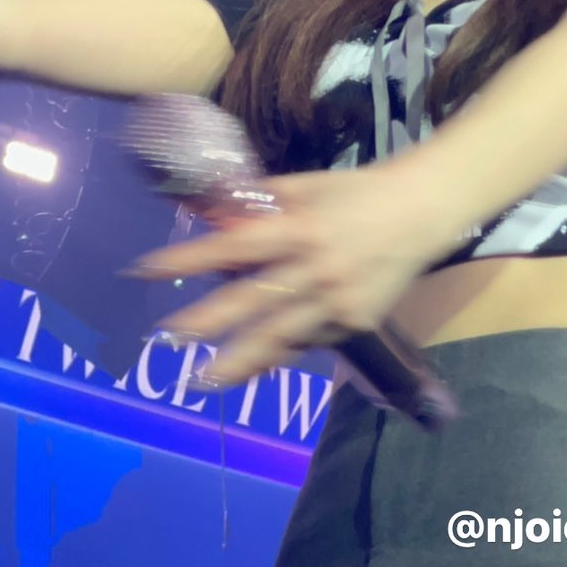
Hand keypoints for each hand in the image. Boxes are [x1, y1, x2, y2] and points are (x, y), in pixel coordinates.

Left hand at [124, 162, 442, 387]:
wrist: (421, 213)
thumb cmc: (355, 193)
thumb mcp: (303, 186)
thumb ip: (256, 204)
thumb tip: (207, 216)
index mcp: (298, 227)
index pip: (232, 246)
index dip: (187, 259)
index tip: (144, 270)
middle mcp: (315, 267)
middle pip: (252, 302)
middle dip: (205, 323)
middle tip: (166, 338)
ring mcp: (337, 300)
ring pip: (280, 337)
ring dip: (239, 362)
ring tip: (202, 380)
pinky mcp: (355, 322)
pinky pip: (308, 342)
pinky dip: (279, 355)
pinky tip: (254, 368)